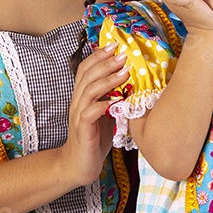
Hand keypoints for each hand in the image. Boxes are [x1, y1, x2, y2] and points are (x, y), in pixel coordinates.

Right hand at [60, 45, 127, 186]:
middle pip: (87, 75)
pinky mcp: (82, 131)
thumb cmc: (94, 139)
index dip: (98, 56)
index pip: (86, 69)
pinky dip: (102, 105)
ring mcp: (78, 116)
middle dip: (106, 62)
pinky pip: (89, 114)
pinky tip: (115, 101)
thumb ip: (114, 99)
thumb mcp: (107, 115)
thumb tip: (134, 84)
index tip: (115, 45)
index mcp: (82, 96)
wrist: (78, 166)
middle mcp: (78, 103)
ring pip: (89, 91)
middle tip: (123, 54)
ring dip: (107, 80)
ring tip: (124, 72)